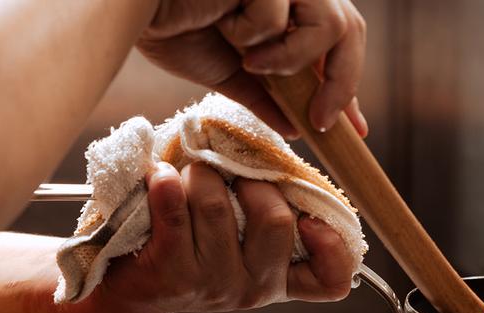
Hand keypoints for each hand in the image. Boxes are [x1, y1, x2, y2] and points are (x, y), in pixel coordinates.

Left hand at [92, 162, 356, 312]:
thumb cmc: (191, 242)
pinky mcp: (170, 276)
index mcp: (278, 279)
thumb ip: (267, 210)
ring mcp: (212, 286)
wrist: (126, 287)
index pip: (331, 281)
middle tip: (228, 175)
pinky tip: (158, 176)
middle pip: (276, 219)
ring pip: (218, 206)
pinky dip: (164, 182)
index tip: (311, 221)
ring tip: (185, 177)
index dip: (333, 248)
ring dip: (198, 174)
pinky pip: (174, 209)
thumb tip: (276, 158)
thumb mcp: (240, 237)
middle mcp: (253, 289)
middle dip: (250, 180)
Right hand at [137, 0, 367, 138]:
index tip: (354, 129)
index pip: (339, 40)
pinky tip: (222, 23)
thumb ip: (267, 96)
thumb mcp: (230, 72)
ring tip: (252, 61)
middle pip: (349, 28)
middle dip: (341, 82)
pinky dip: (254, 33)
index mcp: (289, 4)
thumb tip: (297, 127)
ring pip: (328, 22)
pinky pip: (280, 13)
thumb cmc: (172, 24)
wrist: (129, 9)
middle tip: (318, 118)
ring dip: (292, 57)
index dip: (348, 83)